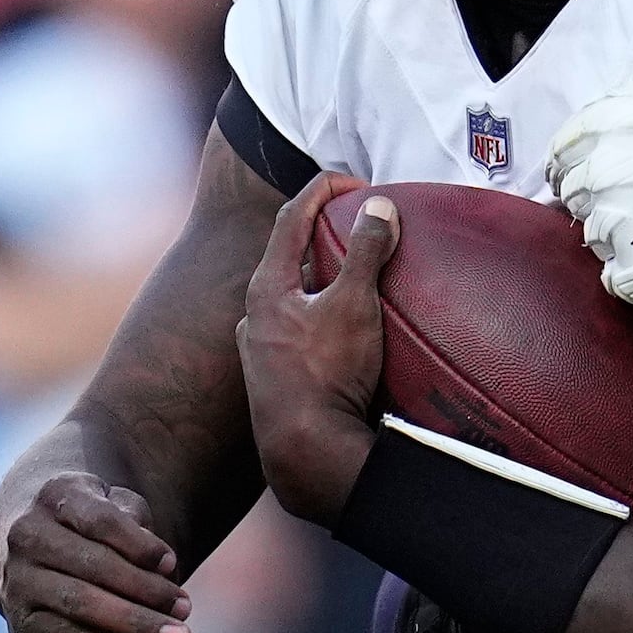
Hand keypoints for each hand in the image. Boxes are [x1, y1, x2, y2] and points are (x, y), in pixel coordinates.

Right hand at [0, 463, 193, 632]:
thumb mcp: (118, 509)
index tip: (172, 564)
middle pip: (94, 565)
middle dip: (147, 591)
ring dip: (136, 624)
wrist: (39, 557)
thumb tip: (163, 571)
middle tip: (185, 609)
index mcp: (56, 496)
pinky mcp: (22, 624)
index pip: (101, 520)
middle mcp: (27, 536)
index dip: (141, 545)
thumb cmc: (94, 530)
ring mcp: (18, 581)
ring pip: (82, 604)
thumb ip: (138, 526)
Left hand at [239, 166, 385, 524]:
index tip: (354, 181)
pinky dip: (319, 323)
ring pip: (288, 302)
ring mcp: (258, 353)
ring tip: (354, 283)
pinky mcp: (271, 384)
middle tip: (357, 228)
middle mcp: (253, 316)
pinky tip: (340, 339)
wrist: (305, 451)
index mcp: (267, 286)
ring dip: (318, 284)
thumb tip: (379, 206)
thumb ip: (367, 251)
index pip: (292, 217)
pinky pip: (295, 338)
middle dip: (321, 238)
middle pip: (287, 259)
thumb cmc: (326, 373)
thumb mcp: (355, 304)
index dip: (322, 189)